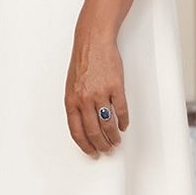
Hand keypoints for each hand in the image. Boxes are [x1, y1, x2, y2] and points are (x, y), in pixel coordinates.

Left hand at [65, 26, 128, 157]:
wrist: (93, 42)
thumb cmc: (83, 62)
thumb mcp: (72, 85)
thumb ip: (77, 105)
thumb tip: (84, 125)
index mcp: (71, 100)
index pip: (76, 131)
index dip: (85, 145)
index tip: (91, 152)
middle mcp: (84, 99)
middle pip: (93, 131)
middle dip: (100, 145)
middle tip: (106, 150)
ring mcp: (100, 93)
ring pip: (108, 124)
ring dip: (113, 136)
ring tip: (116, 141)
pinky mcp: (115, 87)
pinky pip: (120, 111)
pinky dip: (123, 122)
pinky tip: (123, 126)